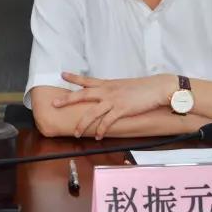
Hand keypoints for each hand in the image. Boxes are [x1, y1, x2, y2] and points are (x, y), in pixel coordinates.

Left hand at [52, 72, 176, 138]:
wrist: (157, 88)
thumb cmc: (144, 88)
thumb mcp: (125, 86)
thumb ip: (114, 91)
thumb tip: (108, 96)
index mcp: (108, 84)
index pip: (87, 80)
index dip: (74, 77)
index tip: (63, 74)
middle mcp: (107, 91)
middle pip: (82, 95)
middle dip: (67, 99)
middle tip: (54, 103)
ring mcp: (113, 100)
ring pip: (92, 113)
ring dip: (82, 124)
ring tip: (77, 133)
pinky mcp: (121, 109)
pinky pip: (107, 122)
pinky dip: (101, 130)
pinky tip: (99, 136)